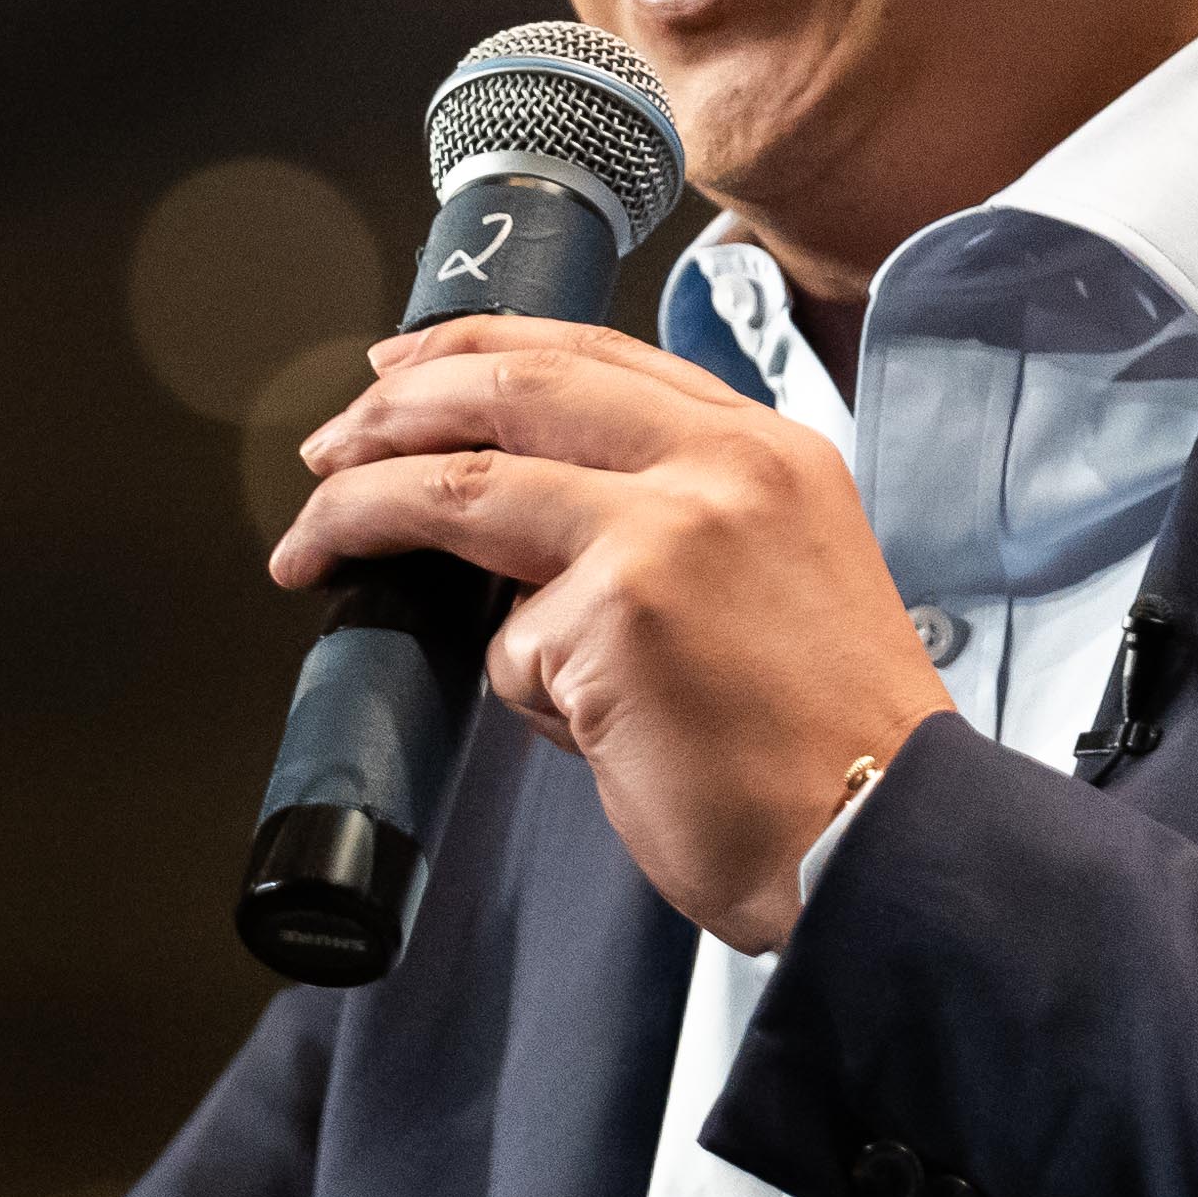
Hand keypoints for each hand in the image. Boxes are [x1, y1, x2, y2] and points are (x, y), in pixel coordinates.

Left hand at [270, 315, 950, 953]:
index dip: (480, 352)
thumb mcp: (775, 578)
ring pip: (467, 491)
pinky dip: (530, 696)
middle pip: (515, 387)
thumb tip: (520, 543)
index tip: (404, 368)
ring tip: (310, 550)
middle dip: (393, 410)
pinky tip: (601, 735)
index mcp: (767, 450)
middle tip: (328, 449)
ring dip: (363, 515)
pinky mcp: (618, 615)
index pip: (597, 356)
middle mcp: (723, 466)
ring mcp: (668, 530)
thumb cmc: (831, 748)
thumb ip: (667, 525)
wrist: (887, 844)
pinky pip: (510, 646)